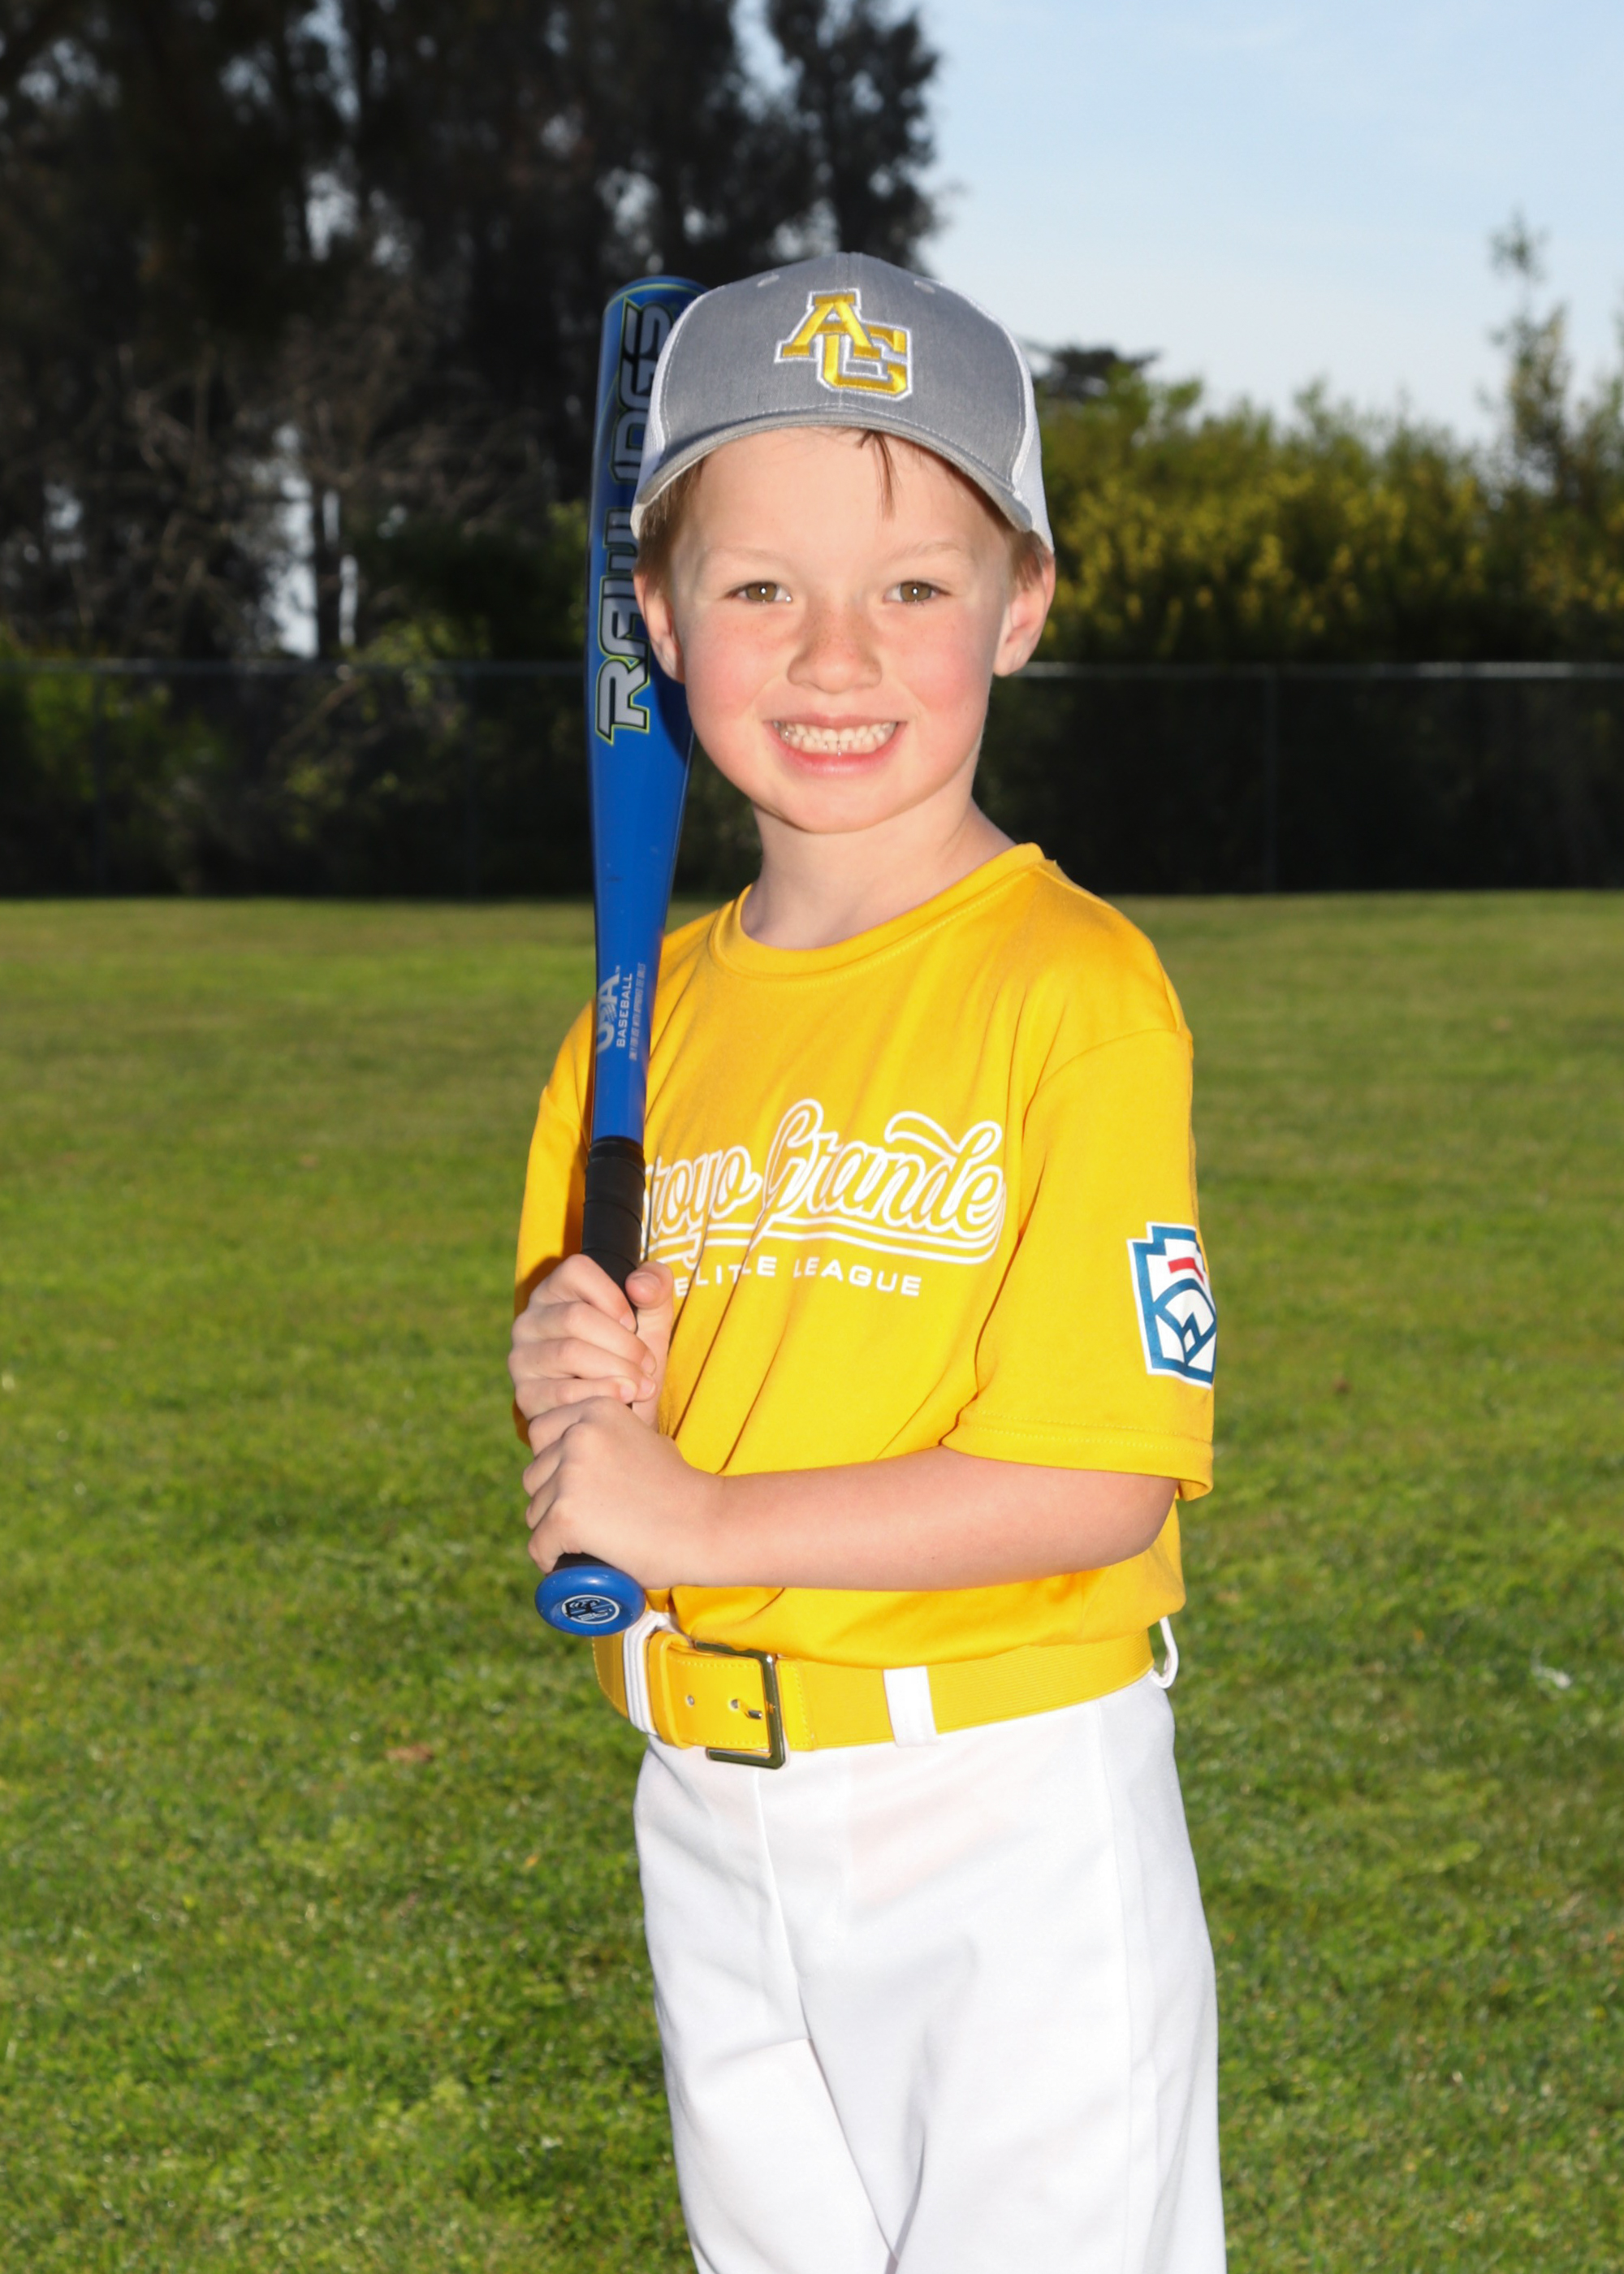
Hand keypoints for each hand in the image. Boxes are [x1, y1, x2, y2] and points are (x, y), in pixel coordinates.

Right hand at [509, 1255, 674, 1429]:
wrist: (617, 1416)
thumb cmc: (629, 1358)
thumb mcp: (651, 1320)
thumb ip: (657, 1289)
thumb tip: (638, 1285)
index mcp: (555, 1291)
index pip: (575, 1270)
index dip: (612, 1296)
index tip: (633, 1323)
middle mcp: (530, 1320)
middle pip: (576, 1317)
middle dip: (623, 1343)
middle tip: (648, 1365)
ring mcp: (522, 1358)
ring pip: (569, 1352)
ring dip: (616, 1370)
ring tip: (642, 1385)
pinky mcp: (525, 1395)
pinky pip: (562, 1392)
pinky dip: (600, 1394)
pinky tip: (623, 1400)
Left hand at [523, 1395, 721, 1589]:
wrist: (706, 1525)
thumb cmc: (679, 1490)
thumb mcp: (645, 1438)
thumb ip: (609, 1434)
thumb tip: (575, 1447)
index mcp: (595, 1409)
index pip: (541, 1433)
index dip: (554, 1465)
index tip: (579, 1488)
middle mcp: (577, 1434)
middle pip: (534, 1475)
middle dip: (551, 1499)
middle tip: (586, 1520)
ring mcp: (570, 1474)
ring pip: (535, 1512)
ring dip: (552, 1530)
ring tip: (588, 1542)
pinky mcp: (566, 1515)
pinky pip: (539, 1544)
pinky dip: (551, 1559)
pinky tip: (569, 1564)